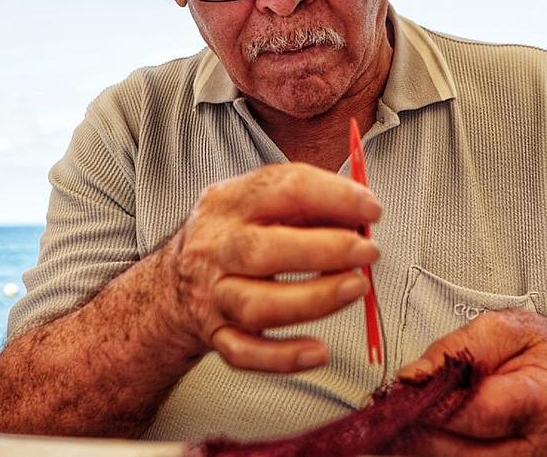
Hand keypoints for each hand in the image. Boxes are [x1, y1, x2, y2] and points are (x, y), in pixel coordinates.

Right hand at [171, 163, 381, 373]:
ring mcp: (213, 294)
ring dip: (313, 300)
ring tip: (355, 288)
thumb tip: (363, 215)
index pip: (282, 189)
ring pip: (257, 305)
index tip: (371, 210)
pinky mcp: (217, 334)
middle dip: (323, 250)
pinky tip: (319, 351)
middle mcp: (216, 247)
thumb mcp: (257, 201)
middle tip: (367, 252)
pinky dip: (284, 357)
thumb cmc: (235, 234)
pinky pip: (246, 353)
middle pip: (263, 251)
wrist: (176, 278)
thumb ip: (306, 203)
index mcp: (229, 202)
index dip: (333, 197)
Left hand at [394, 310, 546, 456]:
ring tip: (407, 415)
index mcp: (545, 401)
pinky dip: (435, 450)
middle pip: (458, 452)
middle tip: (390, 407)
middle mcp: (541, 447)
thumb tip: (412, 377)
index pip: (478, 412)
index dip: (433, 405)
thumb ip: (456, 348)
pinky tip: (424, 431)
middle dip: (417, 428)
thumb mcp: (504, 328)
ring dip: (421, 443)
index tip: (401, 392)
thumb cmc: (540, 353)